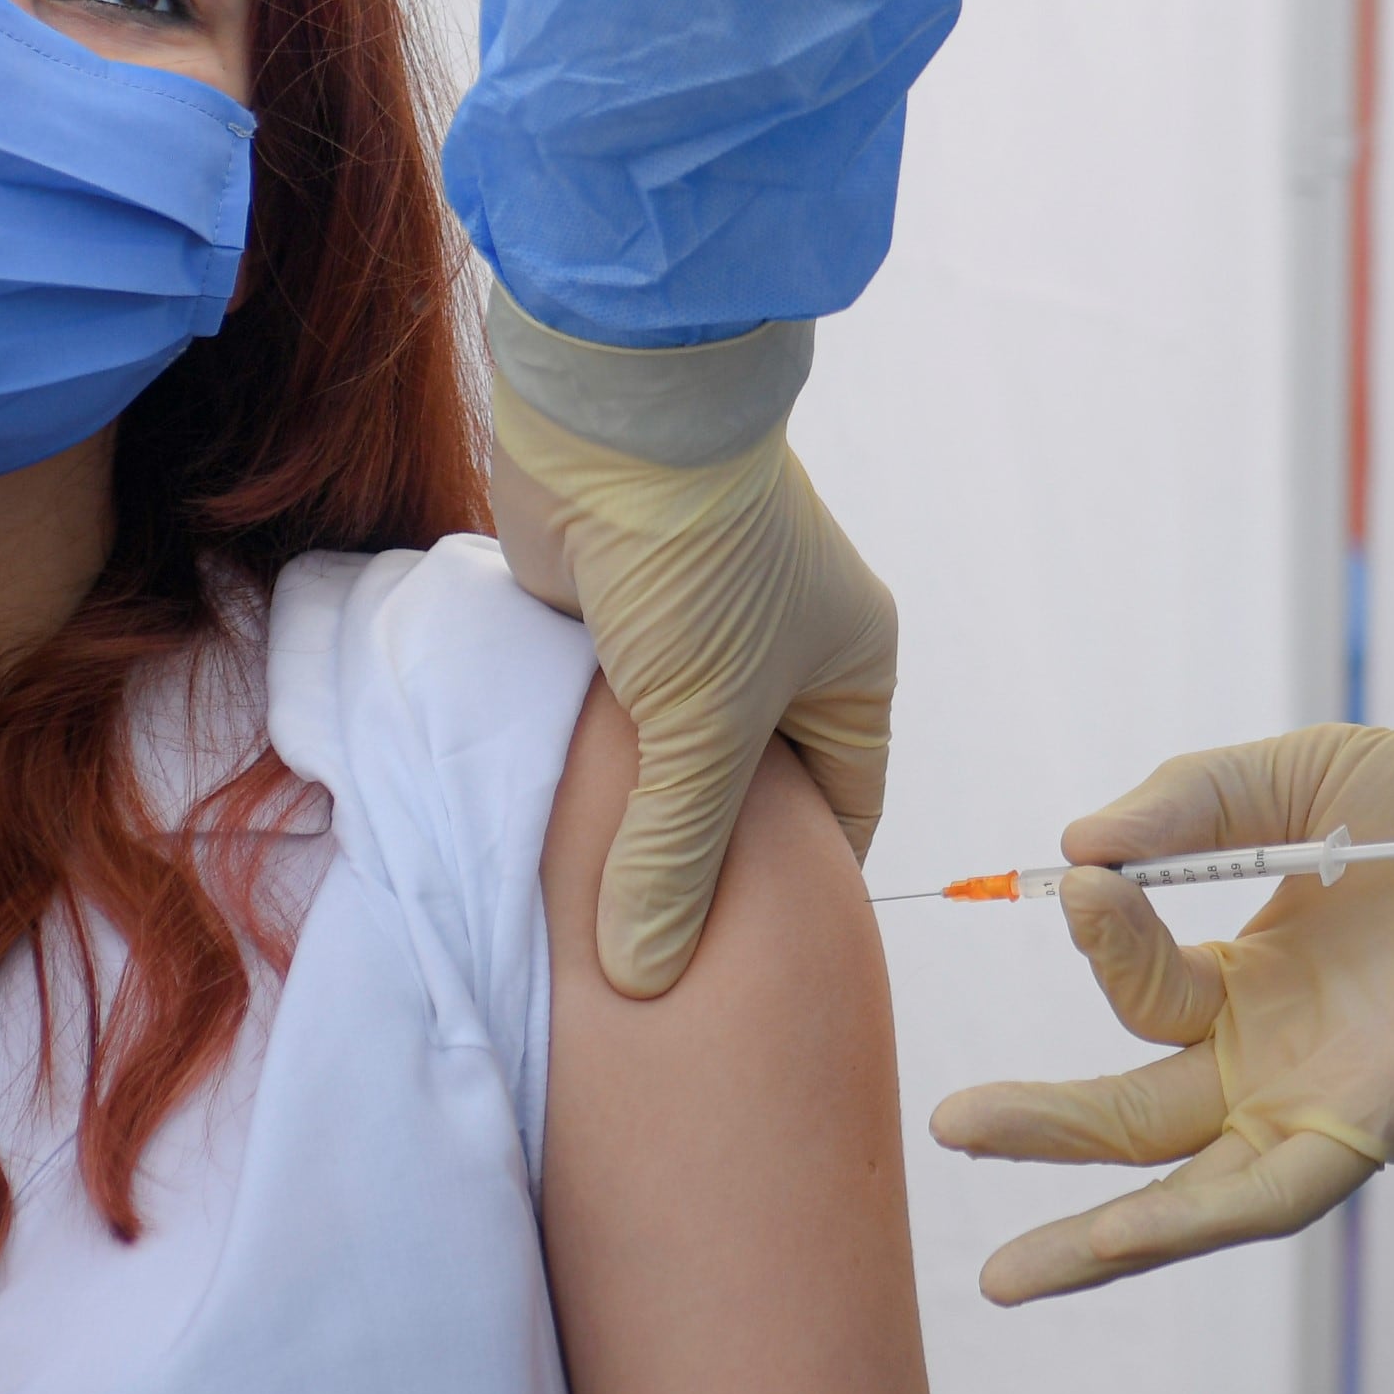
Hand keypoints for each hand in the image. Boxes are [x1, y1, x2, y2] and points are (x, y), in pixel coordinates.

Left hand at [493, 383, 897, 997]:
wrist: (611, 418)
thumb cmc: (697, 563)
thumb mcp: (702, 729)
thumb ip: (674, 858)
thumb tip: (646, 976)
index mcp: (847, 665)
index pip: (843, 805)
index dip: (804, 886)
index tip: (751, 965)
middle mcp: (782, 648)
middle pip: (749, 789)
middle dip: (704, 861)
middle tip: (658, 958)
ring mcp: (693, 630)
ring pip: (667, 756)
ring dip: (632, 813)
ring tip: (590, 913)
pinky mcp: (613, 617)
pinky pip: (607, 719)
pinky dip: (584, 766)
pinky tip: (546, 832)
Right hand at [929, 725, 1393, 1302]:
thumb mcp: (1296, 777)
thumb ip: (1186, 801)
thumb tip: (1074, 847)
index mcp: (1254, 970)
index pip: (1138, 975)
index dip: (1102, 927)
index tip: (1089, 872)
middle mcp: (1271, 1049)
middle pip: (1129, 1107)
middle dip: (1039, 1124)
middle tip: (947, 1121)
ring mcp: (1310, 1099)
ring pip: (1172, 1180)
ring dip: (1081, 1220)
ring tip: (992, 1264)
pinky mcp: (1359, 1133)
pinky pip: (1251, 1200)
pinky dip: (1168, 1229)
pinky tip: (1093, 1249)